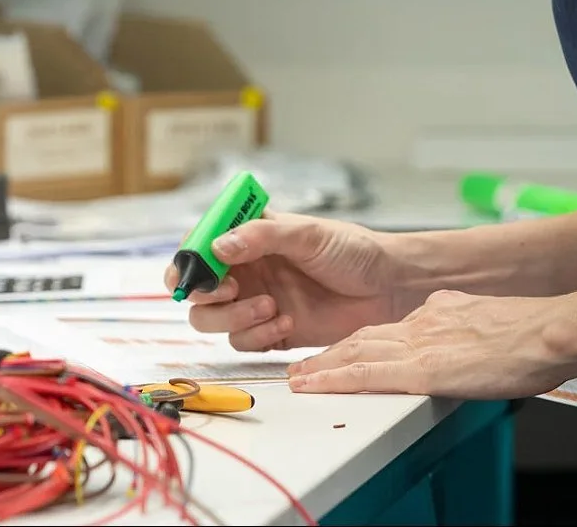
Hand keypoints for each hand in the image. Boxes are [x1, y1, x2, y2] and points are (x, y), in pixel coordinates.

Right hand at [165, 213, 418, 350]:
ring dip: (234, 318)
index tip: (195, 272)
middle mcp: (247, 271)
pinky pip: (243, 343)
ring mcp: (257, 302)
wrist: (388, 288)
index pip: (199, 247)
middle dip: (207, 297)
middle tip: (230, 292)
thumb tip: (217, 247)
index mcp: (250, 238)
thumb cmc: (354, 250)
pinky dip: (257, 336)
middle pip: (197, 291)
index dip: (187, 262)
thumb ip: (262, 238)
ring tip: (271, 307)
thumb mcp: (309, 235)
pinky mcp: (272, 332)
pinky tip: (286, 323)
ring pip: (214, 321)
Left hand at [286, 289, 573, 399]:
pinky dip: (334, 378)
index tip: (345, 351)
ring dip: (323, 365)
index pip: (391, 329)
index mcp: (442, 312)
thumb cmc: (536, 335)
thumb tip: (461, 342)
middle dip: (331, 353)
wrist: (549, 332)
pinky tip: (314, 385)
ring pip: (357, 352)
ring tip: (297, 377)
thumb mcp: (492, 322)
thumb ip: (466, 328)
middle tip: (304, 365)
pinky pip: (366, 374)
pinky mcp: (423, 368)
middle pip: (365, 338)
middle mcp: (424, 322)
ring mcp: (421, 344)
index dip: (362, 342)